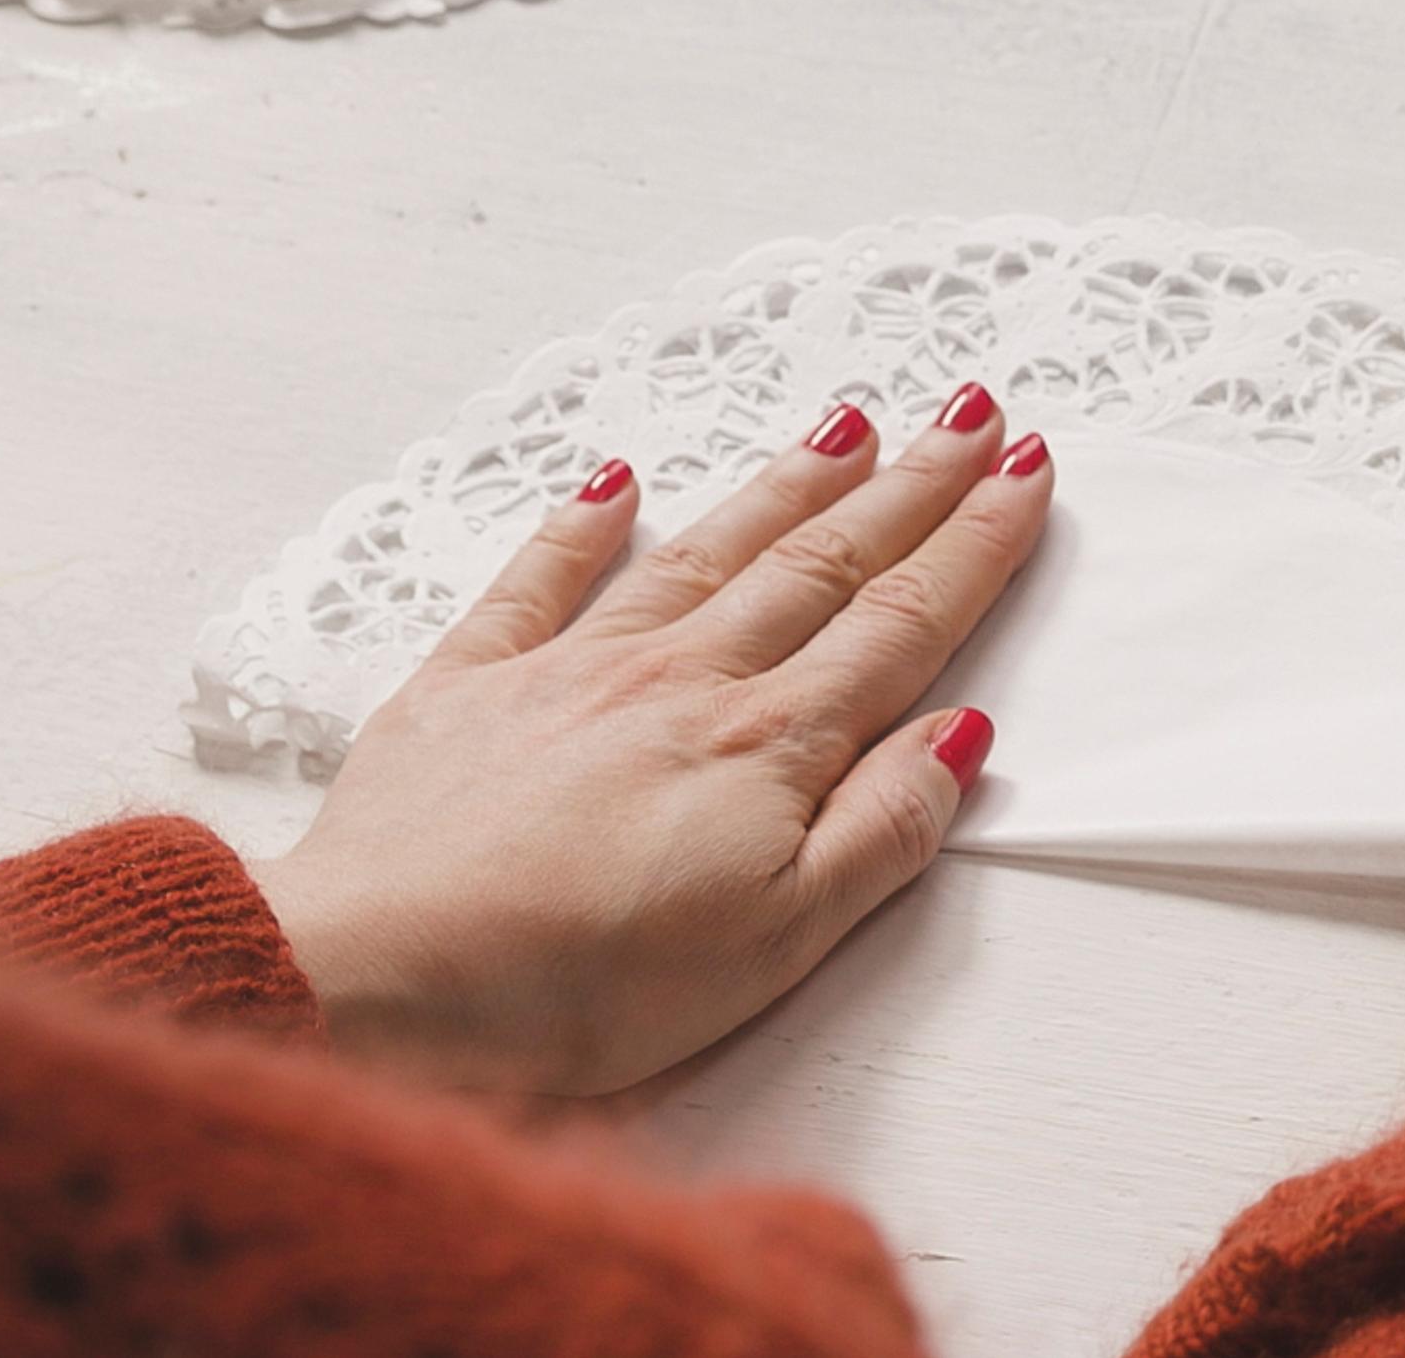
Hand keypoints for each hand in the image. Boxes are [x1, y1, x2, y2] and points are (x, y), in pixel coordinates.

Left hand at [251, 386, 1053, 1093]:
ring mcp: (574, 670)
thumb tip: (959, 736)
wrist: (379, 986)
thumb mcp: (779, 944)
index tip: (1024, 475)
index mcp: (767, 747)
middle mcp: (683, 681)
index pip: (901, 623)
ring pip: (709, 552)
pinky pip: (539, 578)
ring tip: (846, 425)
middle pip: (823, 563)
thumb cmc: (576, 988)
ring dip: (787, 485)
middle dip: (910, 486)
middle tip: (970, 417)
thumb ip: (880, 829)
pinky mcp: (469, 685)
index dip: (975, 544)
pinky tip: (618, 481)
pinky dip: (583, 524)